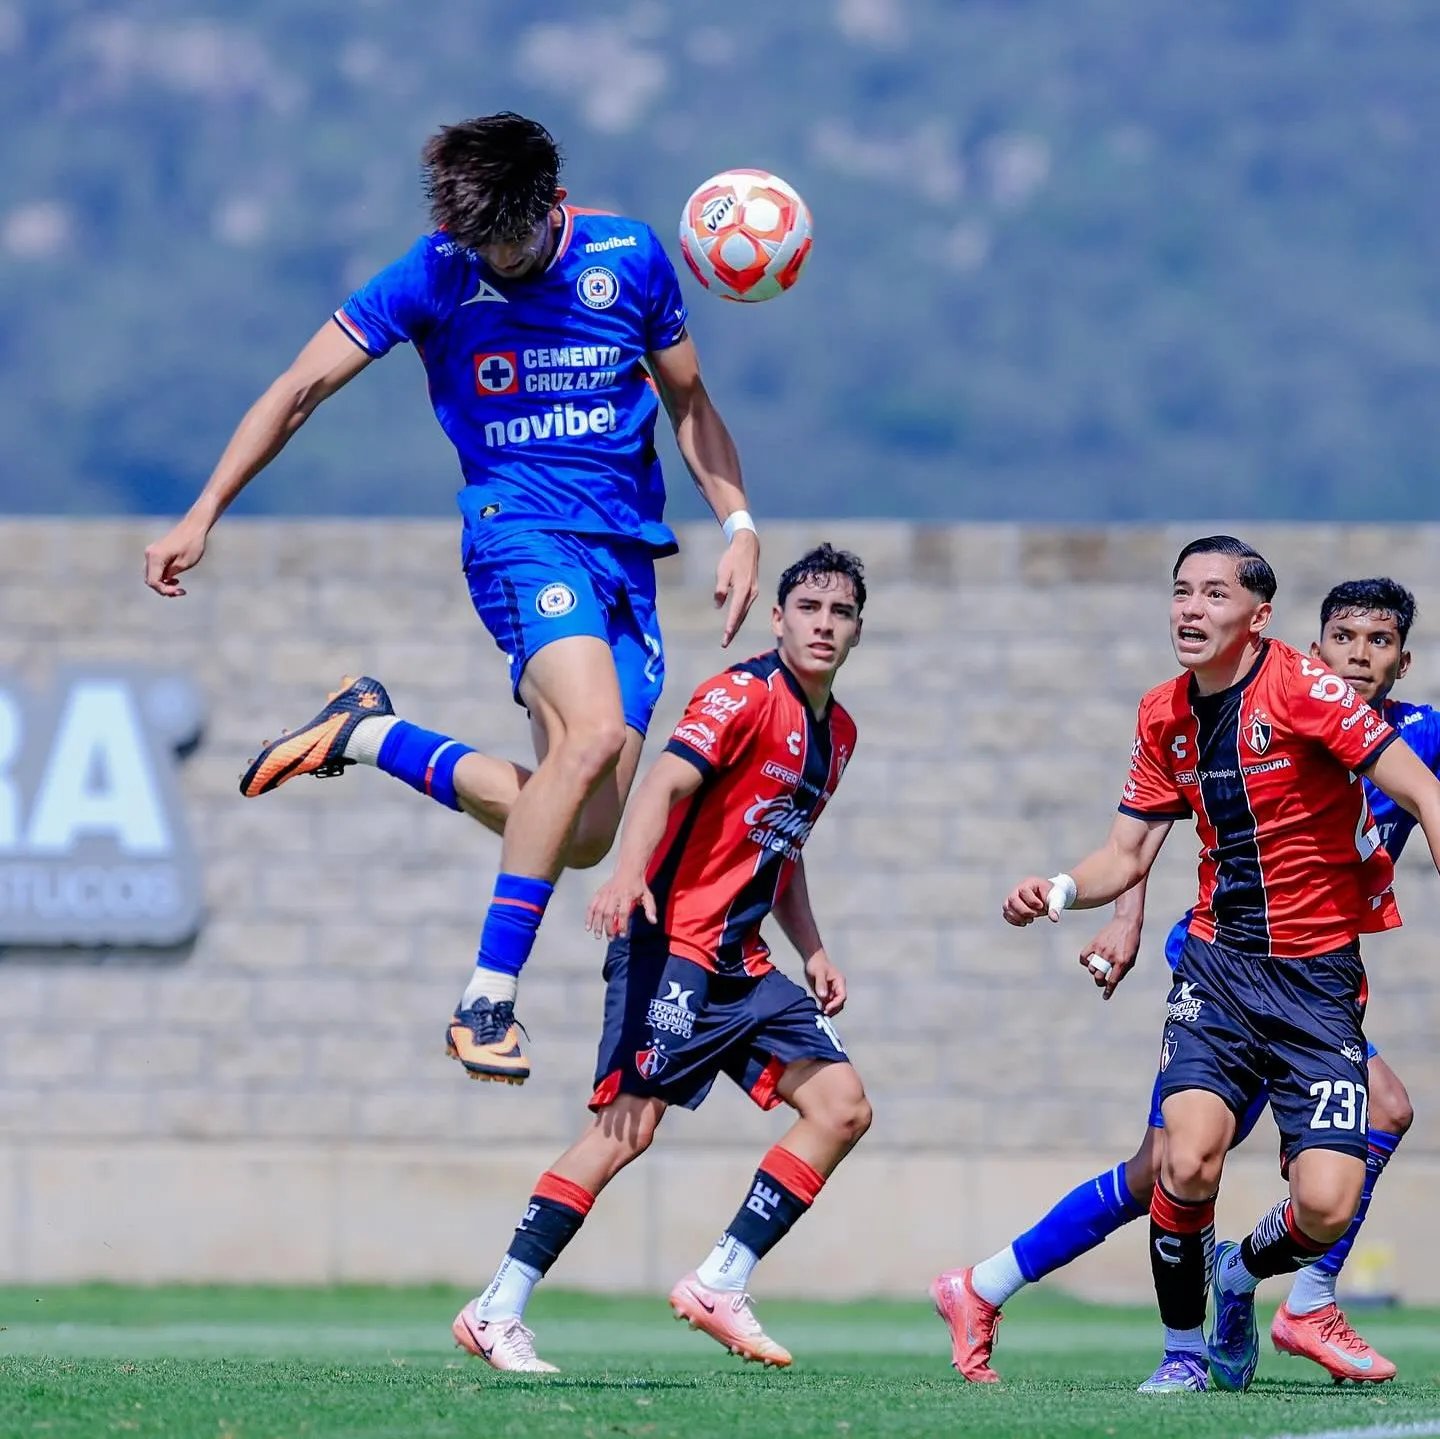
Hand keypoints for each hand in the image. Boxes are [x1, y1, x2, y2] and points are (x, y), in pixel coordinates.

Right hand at [144, 517, 209, 596]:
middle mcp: (150, 554)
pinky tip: (175, 580)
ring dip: (163, 583)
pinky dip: (163, 576)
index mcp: (155, 557)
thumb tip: (163, 581)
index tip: (178, 591)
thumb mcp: (183, 564)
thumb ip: (170, 574)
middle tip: (180, 592)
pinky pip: (156, 569)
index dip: (164, 590)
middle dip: (164, 588)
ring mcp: (151, 553)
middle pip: (151, 579)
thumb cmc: (192, 545)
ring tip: (178, 587)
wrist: (194, 527)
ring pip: (152, 575)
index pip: (153, 581)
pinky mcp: (156, 552)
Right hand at [585, 868, 656, 939]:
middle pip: (609, 913)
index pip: (623, 913)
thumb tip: (653, 921)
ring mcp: (605, 893)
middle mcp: (615, 894)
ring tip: (598, 935)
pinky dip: (589, 916)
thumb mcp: (647, 895)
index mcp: (627, 895)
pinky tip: (588, 926)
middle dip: (609, 927)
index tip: (623, 935)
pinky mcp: (599, 892)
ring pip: (598, 910)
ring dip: (597, 924)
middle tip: (611, 938)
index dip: (623, 925)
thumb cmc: (637, 884)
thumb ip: (650, 908)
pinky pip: (591, 905)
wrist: (628, 869)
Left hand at [714, 529, 758, 647]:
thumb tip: (718, 605)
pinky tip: (735, 621)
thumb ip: (720, 589)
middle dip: (733, 630)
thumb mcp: (722, 572)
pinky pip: (746, 607)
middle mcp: (750, 593)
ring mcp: (753, 592)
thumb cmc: (733, 558)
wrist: (748, 546)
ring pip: (744, 613)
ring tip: (729, 636)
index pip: (735, 611)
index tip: (725, 636)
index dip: (730, 625)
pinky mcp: (753, 590)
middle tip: (725, 643)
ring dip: (737, 625)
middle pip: (741, 616)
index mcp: (742, 589)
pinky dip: (740, 616)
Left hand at [804, 950, 846, 1015]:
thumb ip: (821, 984)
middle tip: (823, 1014)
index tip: (826, 1008)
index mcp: (840, 981)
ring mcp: (832, 991)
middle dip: (833, 1009)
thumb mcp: (818, 972)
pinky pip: (827, 1004)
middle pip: (839, 1003)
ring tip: (819, 1014)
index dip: (835, 1004)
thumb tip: (823, 996)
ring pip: (834, 1005)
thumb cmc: (816, 963)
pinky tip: (817, 1011)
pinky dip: (824, 1008)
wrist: (812, 959)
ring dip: (829, 1010)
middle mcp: (838, 987)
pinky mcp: (826, 993)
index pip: (842, 996)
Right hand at [1002, 876, 1055, 926]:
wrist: (1050, 897)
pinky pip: (1006, 914)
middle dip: (1023, 910)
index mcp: (1030, 883)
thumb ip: (1055, 907)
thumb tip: (1054, 919)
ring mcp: (1013, 898)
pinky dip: (1014, 921)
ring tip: (1030, 920)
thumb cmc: (1053, 895)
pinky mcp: (1012, 907)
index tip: (1041, 906)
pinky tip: (1025, 923)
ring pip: (1006, 907)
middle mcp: (1018, 889)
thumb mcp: (1057, 899)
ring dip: (1017, 917)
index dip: (1031, 901)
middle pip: (1012, 899)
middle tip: (1034, 915)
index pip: (1023, 890)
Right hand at [1077, 918, 1141, 1000]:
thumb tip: (1113, 980)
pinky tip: (1089, 962)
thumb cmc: (1131, 941)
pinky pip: (1084, 956)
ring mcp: (1101, 950)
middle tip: (1102, 981)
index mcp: (1122, 961)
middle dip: (1099, 982)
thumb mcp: (1132, 957)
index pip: (1113, 980)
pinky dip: (1084, 962)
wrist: (1126, 923)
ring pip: (1091, 968)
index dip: (1108, 991)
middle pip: (1098, 976)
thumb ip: (1123, 969)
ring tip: (1098, 968)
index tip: (1105, 997)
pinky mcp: (1094, 943)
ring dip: (1094, 971)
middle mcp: (1111, 957)